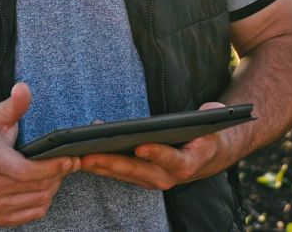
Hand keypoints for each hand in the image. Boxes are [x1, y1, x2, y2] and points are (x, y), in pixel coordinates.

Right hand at [0, 82, 77, 225]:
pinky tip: (42, 187)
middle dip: (58, 174)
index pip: (28, 171)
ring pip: (39, 201)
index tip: (70, 159)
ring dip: (53, 187)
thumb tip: (23, 88)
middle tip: (68, 162)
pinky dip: (43, 201)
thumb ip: (14, 105)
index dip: (53, 167)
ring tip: (55, 172)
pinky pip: (34, 213)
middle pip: (38, 187)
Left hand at [79, 102, 230, 189]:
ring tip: (79, 155)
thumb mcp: (212, 122)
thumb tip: (206, 109)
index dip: (156, 153)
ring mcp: (154, 180)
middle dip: (111, 163)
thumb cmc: (208, 134)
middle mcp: (169, 177)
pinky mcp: (142, 179)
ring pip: (124, 175)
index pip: (170, 159)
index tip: (140, 146)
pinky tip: (85, 154)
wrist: (210, 156)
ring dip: (100, 166)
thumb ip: (209, 116)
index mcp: (188, 163)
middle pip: (137, 171)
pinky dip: (102, 164)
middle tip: (89, 155)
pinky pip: (120, 174)